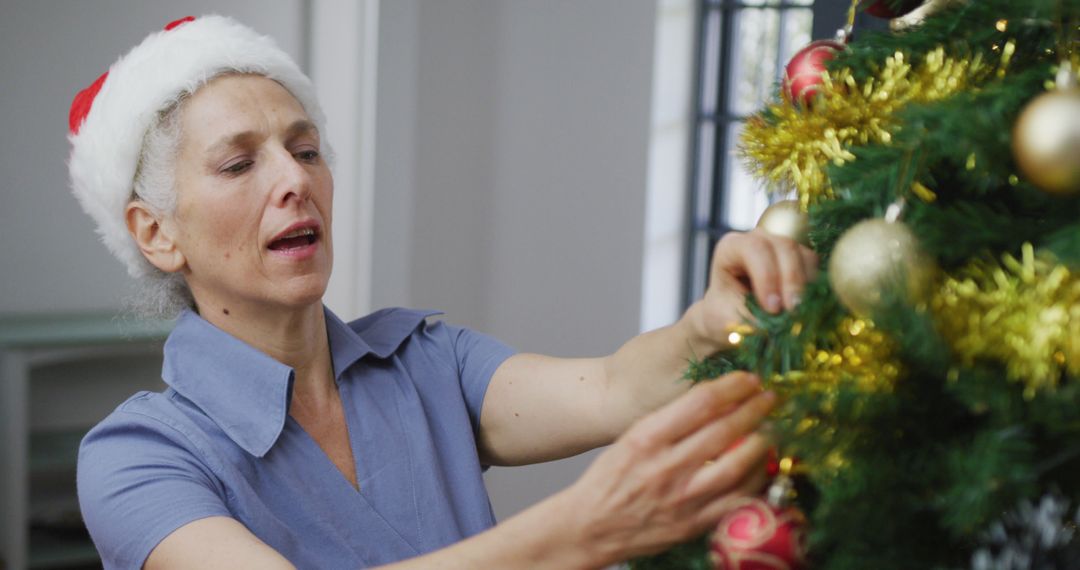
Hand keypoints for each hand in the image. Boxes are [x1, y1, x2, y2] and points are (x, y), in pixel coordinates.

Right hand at [557, 372, 775, 564]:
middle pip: (724, 430)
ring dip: (761, 443)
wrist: (591, 527)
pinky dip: (756, 482)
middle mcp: (666, 467)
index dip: (731, 386)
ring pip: (737, 466)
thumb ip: (668, 420)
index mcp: (647, 439)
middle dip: (754, 408)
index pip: (700, 403)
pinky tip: (764, 467)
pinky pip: (736, 501)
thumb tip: (711, 400)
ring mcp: (683, 498)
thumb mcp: (630, 438)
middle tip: (770, 397)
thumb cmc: (609, 480)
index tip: (748, 378)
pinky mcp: (693, 524)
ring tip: (773, 428)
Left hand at [688, 229, 817, 351]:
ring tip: (799, 313)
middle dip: (791, 281)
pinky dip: (814, 288)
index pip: (753, 249)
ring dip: (806, 286)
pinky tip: (807, 307)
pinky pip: (816, 268)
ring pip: (805, 256)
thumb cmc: (724, 314)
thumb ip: (754, 318)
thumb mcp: (731, 319)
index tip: (772, 308)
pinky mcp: (800, 260)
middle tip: (793, 312)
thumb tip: (783, 324)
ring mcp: (781, 246)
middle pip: (784, 247)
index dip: (767, 276)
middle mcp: (758, 239)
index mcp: (731, 247)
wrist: (731, 317)